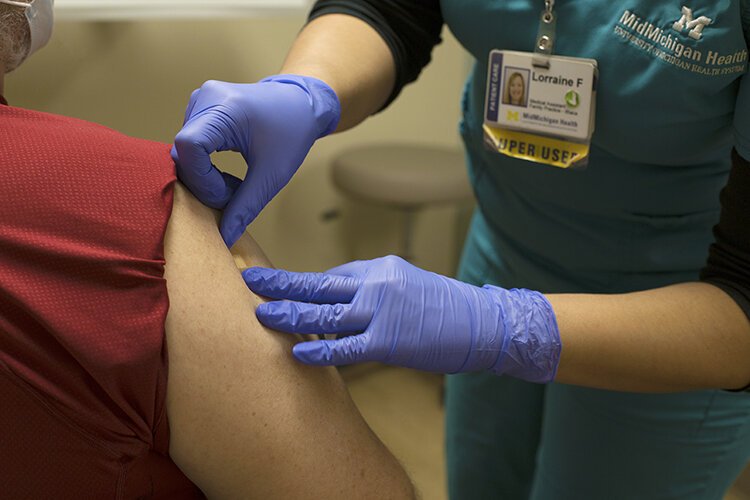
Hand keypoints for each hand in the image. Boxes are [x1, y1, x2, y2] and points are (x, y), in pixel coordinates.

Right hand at [172, 75, 339, 246]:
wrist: (302, 104)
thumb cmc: (293, 132)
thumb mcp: (272, 174)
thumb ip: (246, 207)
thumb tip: (225, 238)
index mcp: (224, 107)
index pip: (188, 148)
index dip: (202, 180)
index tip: (228, 195)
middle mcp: (206, 98)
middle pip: (183, 153)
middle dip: (205, 184)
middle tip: (235, 195)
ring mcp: (201, 100)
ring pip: (184, 152)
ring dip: (204, 177)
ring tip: (235, 184)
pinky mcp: (200, 107)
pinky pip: (189, 145)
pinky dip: (203, 165)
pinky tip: (225, 171)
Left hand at [243, 256, 560, 382]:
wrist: (479, 323)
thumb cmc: (441, 305)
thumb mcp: (403, 281)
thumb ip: (368, 286)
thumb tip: (334, 297)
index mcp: (376, 269)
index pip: (328, 275)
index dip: (296, 280)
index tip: (271, 280)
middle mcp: (374, 285)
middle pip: (318, 285)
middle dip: (281, 284)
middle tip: (250, 281)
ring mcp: (381, 312)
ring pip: (325, 313)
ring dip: (291, 314)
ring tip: (262, 315)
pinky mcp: (389, 341)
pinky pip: (346, 347)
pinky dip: (320, 349)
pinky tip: (297, 352)